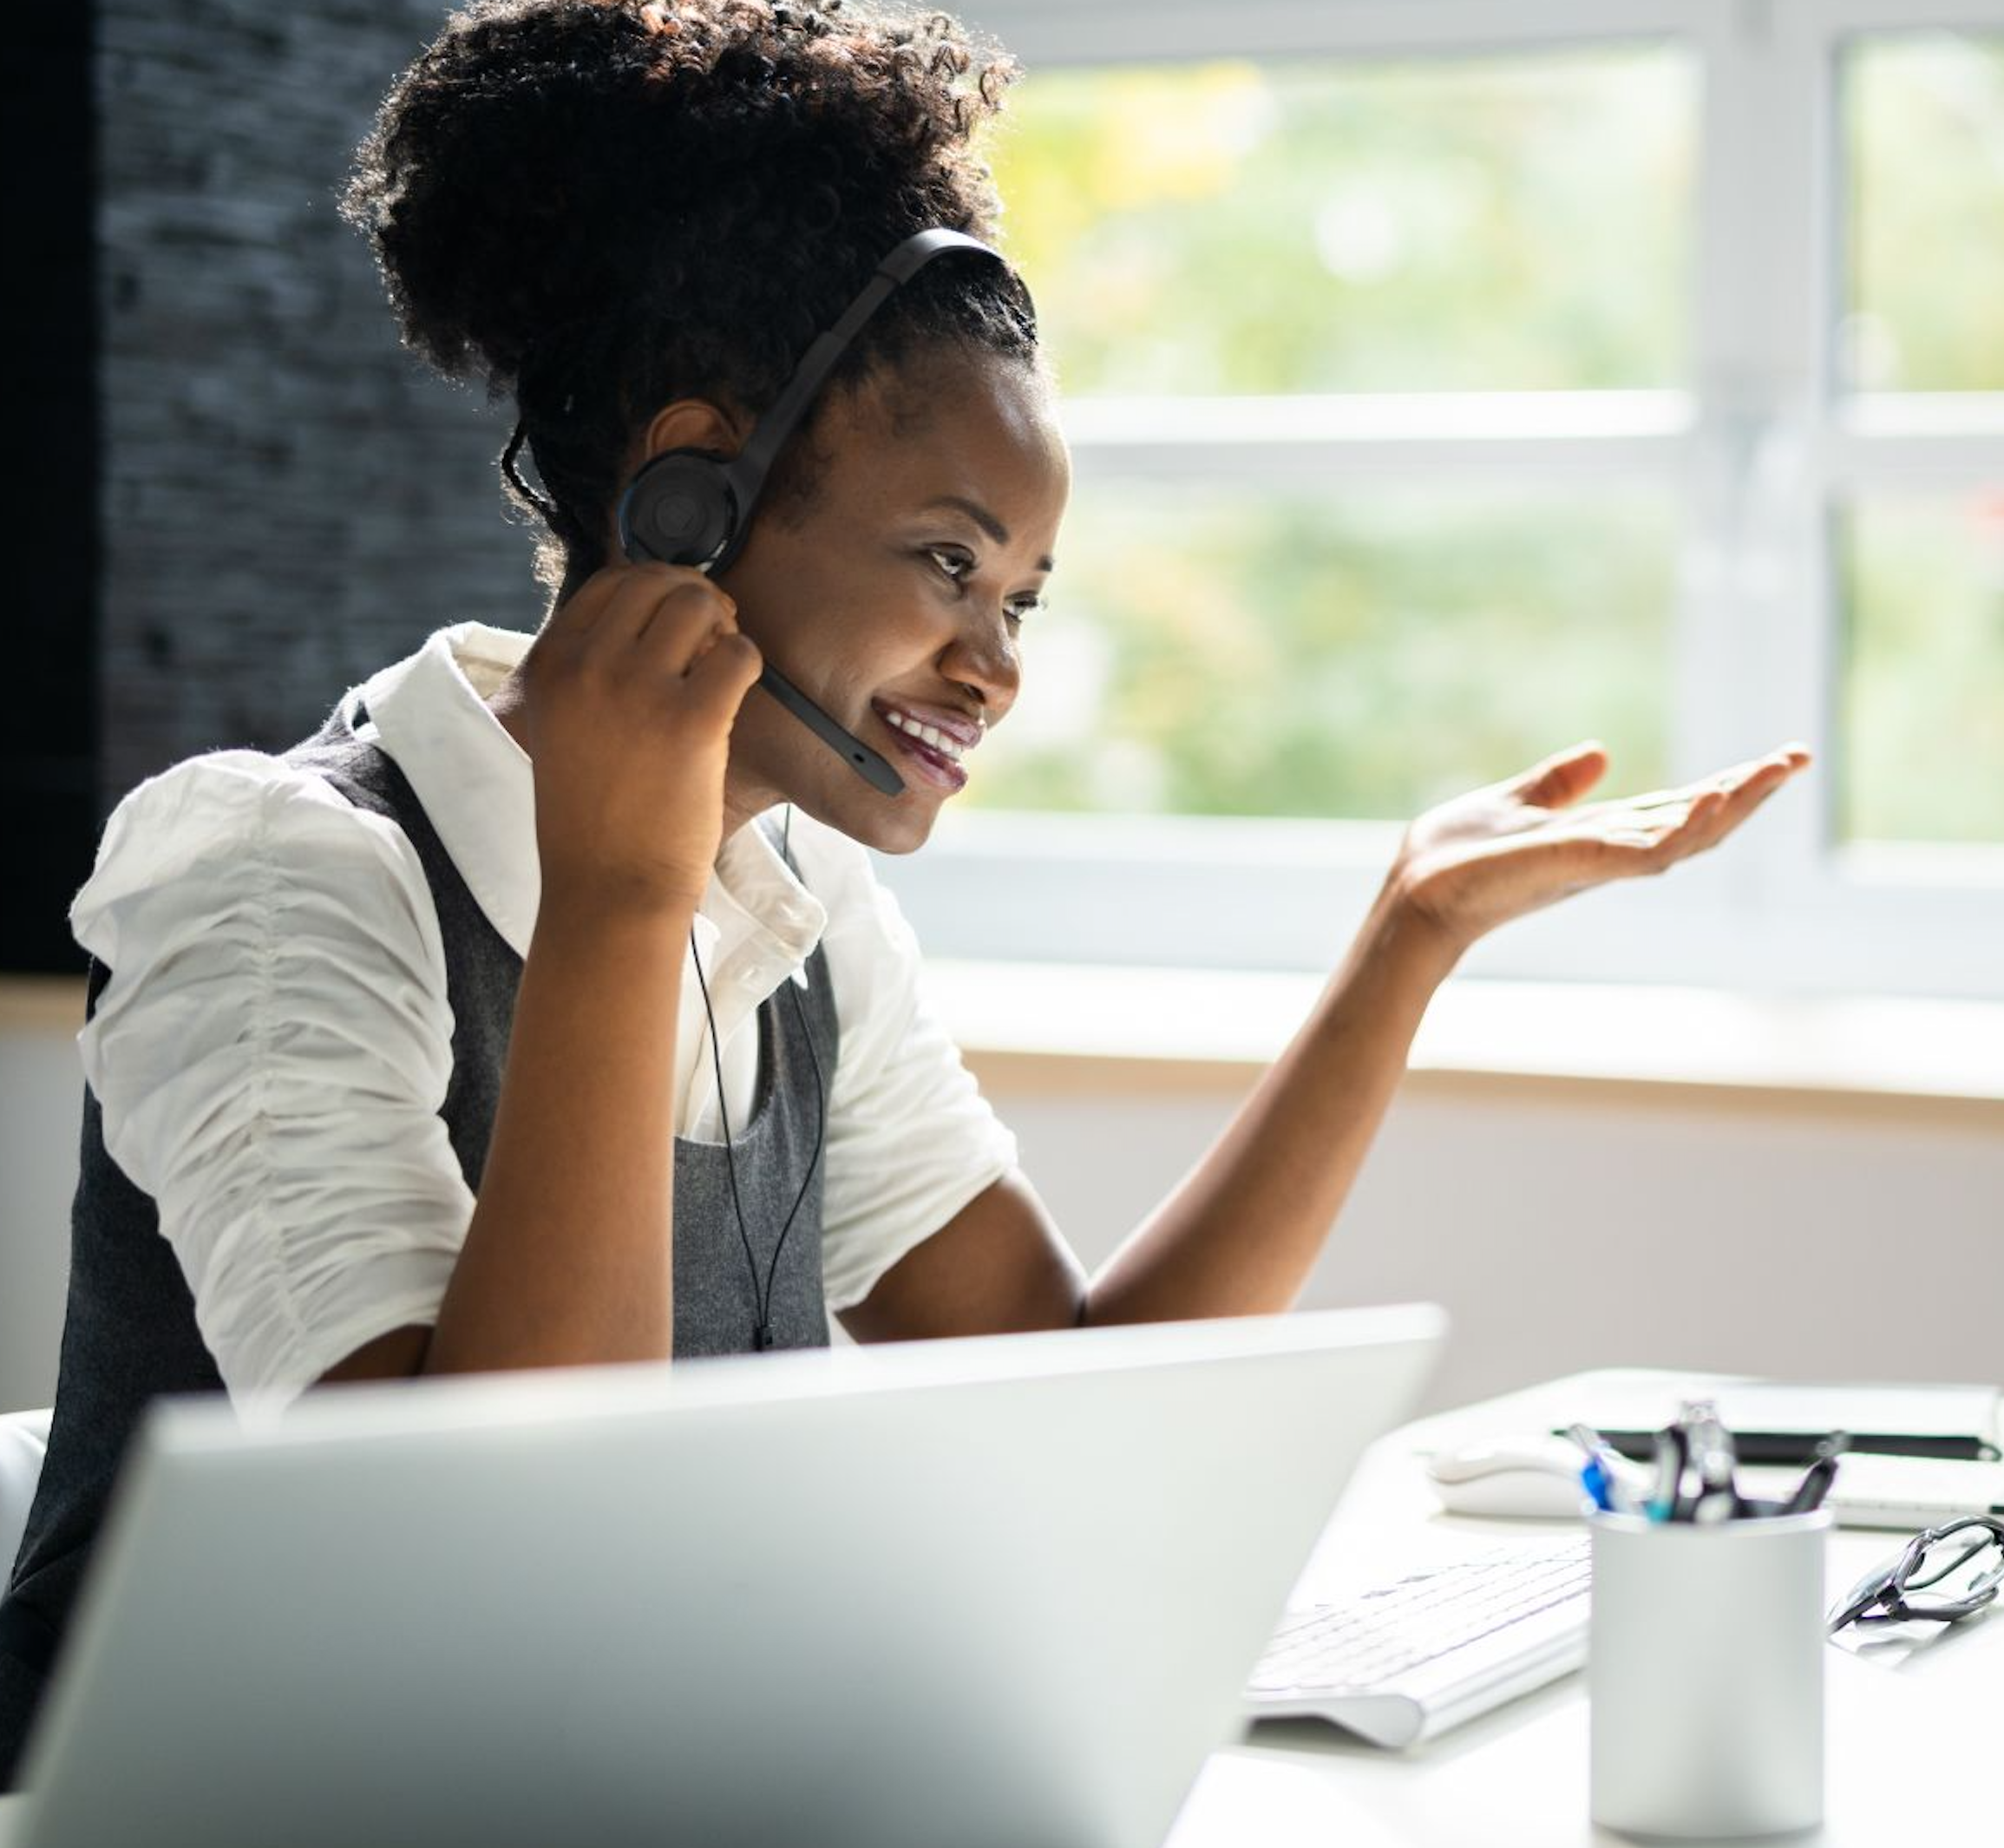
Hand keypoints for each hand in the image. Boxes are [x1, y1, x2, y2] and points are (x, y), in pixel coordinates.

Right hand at [516, 561, 762, 915]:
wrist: (607, 888)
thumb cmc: (595, 816)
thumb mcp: (564, 726)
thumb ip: (593, 667)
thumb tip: (658, 613)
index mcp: (551, 663)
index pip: (611, 582)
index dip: (657, 587)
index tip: (680, 619)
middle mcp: (588, 666)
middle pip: (659, 583)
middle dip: (696, 600)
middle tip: (713, 639)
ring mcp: (638, 689)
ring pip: (699, 604)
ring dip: (723, 628)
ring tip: (721, 670)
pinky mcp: (692, 720)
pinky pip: (740, 653)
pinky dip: (748, 664)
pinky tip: (735, 697)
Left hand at [1386, 740, 1813, 953]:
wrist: (1414, 895)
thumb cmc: (1452, 859)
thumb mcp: (1512, 804)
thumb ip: (1556, 785)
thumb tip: (1601, 752)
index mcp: (1598, 835)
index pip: (1673, 809)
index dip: (1721, 787)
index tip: (1773, 760)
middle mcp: (1609, 853)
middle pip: (1694, 823)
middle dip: (1748, 794)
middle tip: (1799, 758)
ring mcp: (1600, 863)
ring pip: (1684, 837)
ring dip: (1732, 805)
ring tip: (1777, 770)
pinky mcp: (1580, 866)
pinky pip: (1645, 852)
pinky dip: (1681, 828)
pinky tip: (1712, 802)